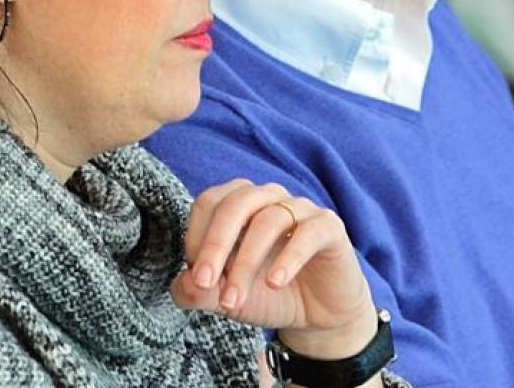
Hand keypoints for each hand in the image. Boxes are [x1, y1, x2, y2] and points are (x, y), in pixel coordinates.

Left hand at [171, 180, 378, 358]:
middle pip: (235, 204)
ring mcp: (300, 209)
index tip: (196, 279)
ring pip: (268, 221)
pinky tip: (275, 283)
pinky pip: (308, 233)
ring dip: (246, 263)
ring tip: (235, 300)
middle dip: (215, 245)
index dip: (196, 238)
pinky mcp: (329, 227)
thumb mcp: (226, 299)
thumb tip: (184, 281)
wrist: (316, 316)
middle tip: (205, 283)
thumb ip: (199, 292)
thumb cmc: (266, 296)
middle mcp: (268, 197)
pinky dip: (288, 258)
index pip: (209, 203)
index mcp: (239, 203)